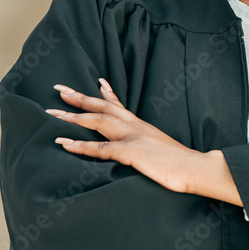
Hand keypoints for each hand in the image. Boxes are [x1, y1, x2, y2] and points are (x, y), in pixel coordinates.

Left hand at [47, 79, 241, 205]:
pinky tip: (63, 143)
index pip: (120, 105)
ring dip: (72, 116)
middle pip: (102, 106)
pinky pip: (100, 148)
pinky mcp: (131, 152)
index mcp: (141, 126)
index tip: (97, 81)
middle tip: (59, 89)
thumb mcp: (161, 150)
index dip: (107, 93)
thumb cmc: (182, 164)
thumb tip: (144, 152)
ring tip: (52, 113)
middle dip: (79, 97)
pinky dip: (80, 146)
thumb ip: (149, 147)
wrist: (196, 168)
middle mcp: (134, 126)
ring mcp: (132, 137)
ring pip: (96, 121)